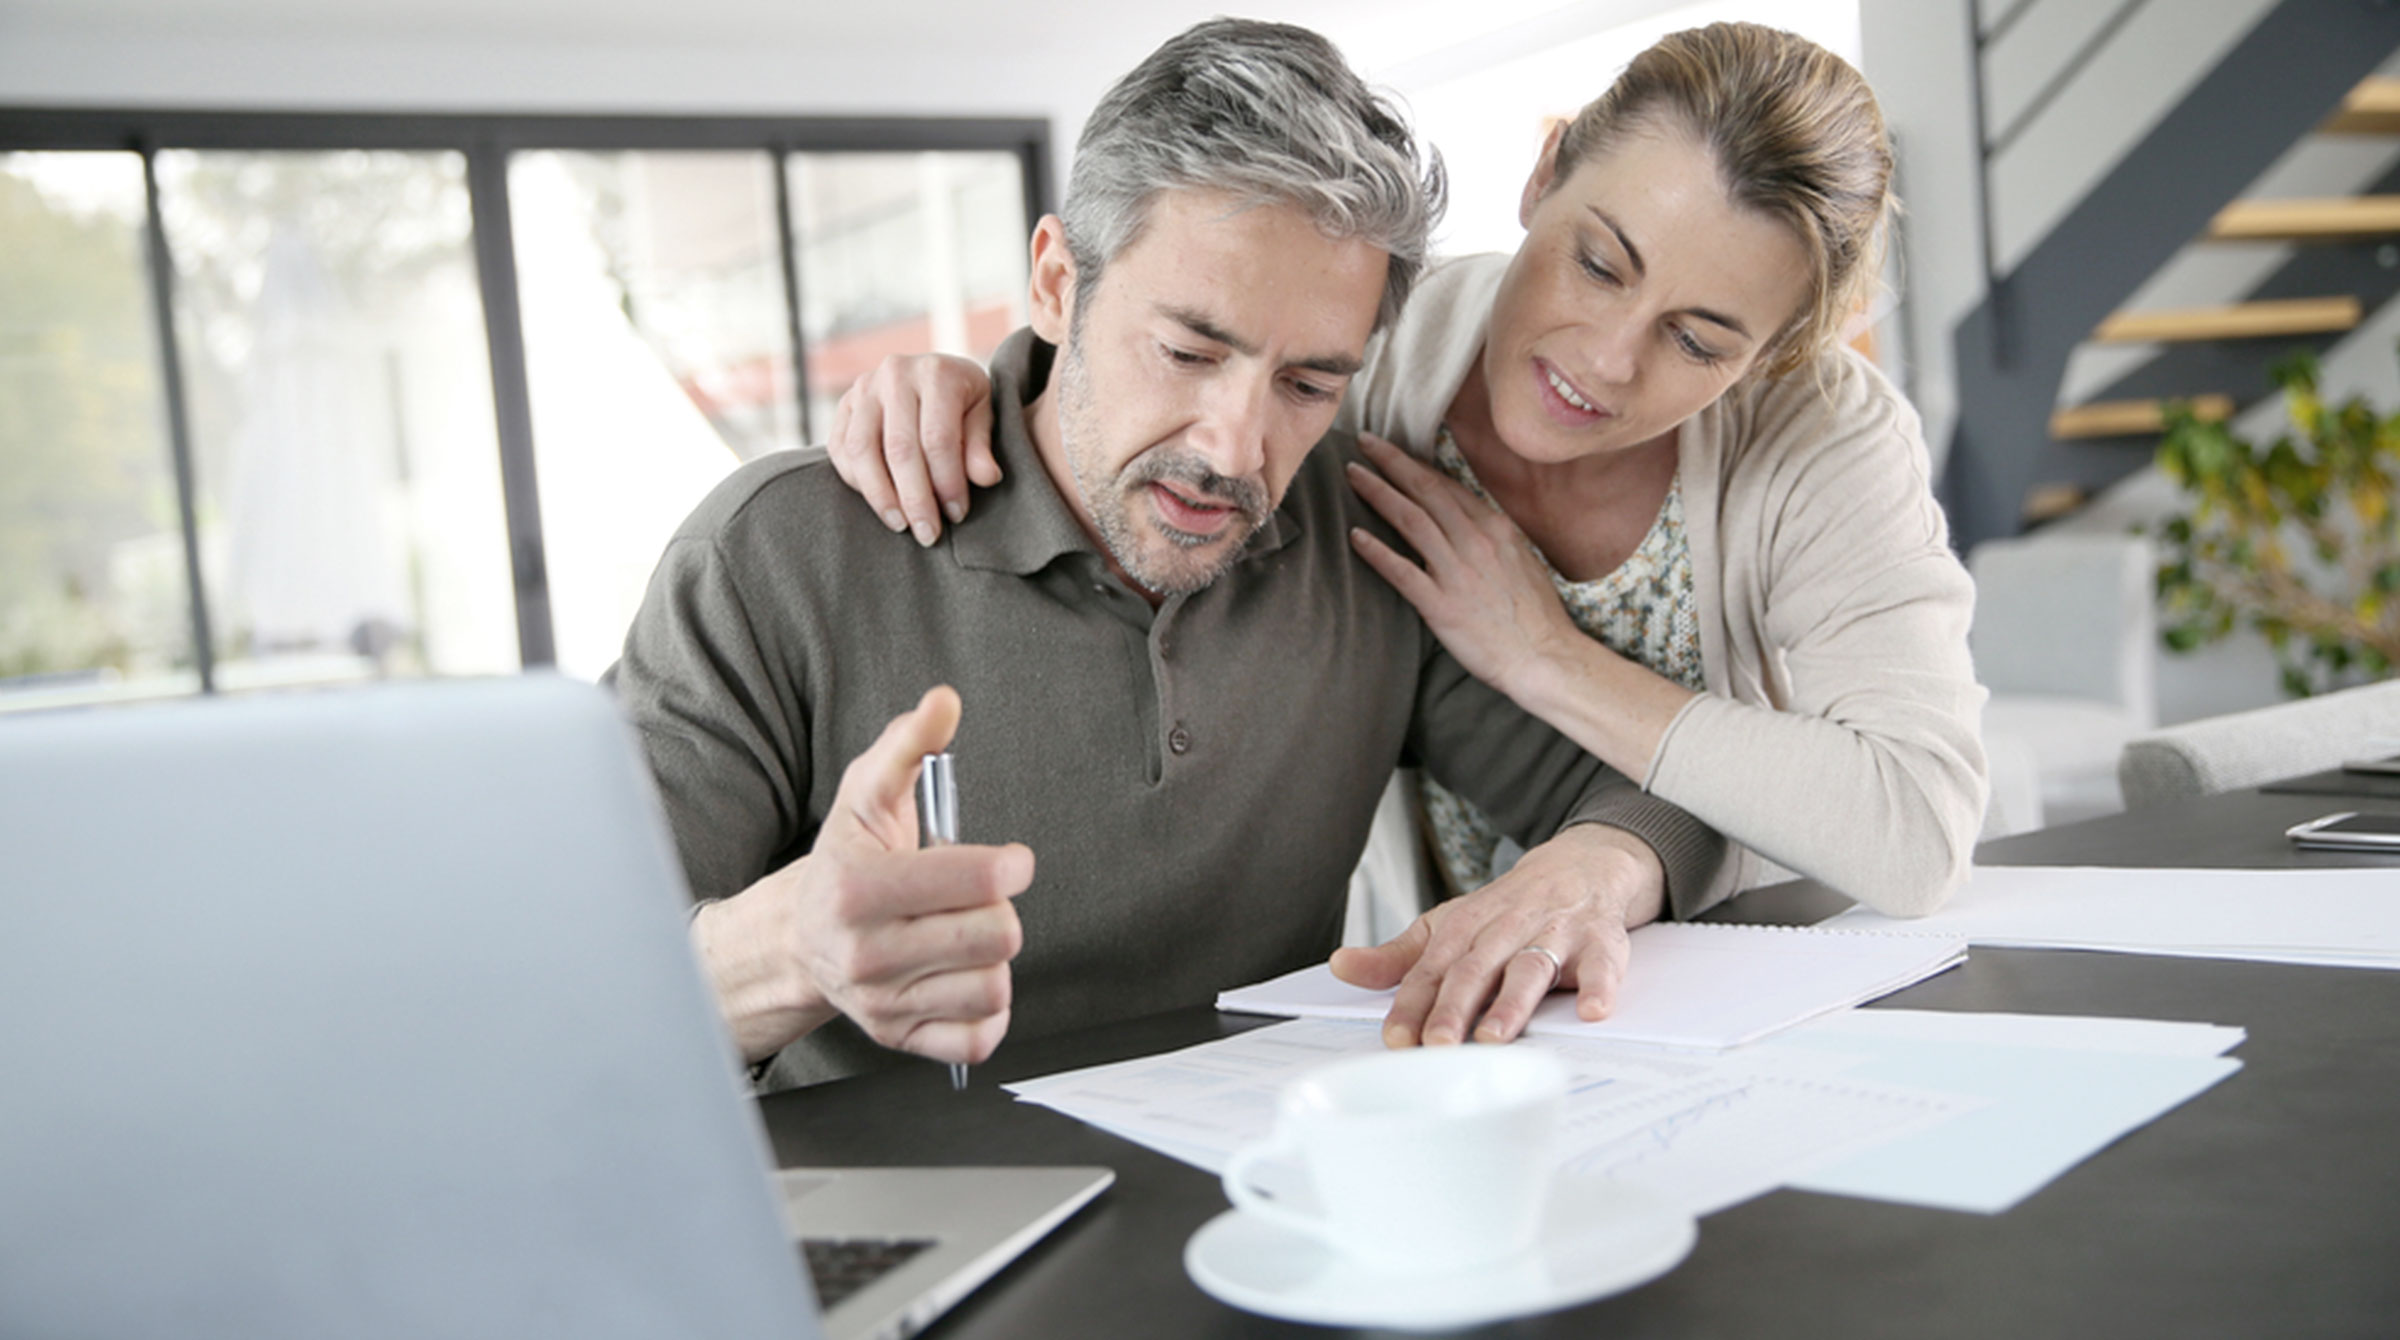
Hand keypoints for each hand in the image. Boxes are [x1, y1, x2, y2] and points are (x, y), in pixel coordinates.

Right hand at [694, 686, 1034, 1064]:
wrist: (798, 938)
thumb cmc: (845, 860)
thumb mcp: (869, 793)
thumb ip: (911, 745)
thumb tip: (944, 703)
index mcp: (858, 890)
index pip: (975, 882)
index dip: (1010, 866)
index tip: (1009, 862)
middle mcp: (866, 954)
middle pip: (996, 936)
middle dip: (997, 910)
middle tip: (973, 900)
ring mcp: (882, 1003)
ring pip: (994, 986)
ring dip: (993, 957)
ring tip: (962, 935)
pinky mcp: (899, 1037)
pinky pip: (979, 1039)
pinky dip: (987, 1010)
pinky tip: (964, 976)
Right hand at [827, 353, 998, 545]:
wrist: (932, 375)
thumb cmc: (963, 401)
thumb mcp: (983, 416)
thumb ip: (981, 447)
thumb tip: (986, 478)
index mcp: (936, 373)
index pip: (938, 438)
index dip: (947, 482)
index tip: (956, 514)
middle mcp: (895, 374)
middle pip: (899, 448)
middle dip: (915, 499)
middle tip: (928, 533)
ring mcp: (864, 388)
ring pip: (861, 451)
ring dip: (881, 496)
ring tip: (901, 524)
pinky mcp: (844, 406)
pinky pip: (841, 450)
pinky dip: (858, 482)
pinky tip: (882, 504)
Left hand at [1328, 824, 1663, 1045]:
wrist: (1581, 865)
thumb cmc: (1508, 910)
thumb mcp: (1449, 925)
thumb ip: (1399, 956)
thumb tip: (1341, 967)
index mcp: (1465, 927)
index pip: (1431, 969)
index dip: (1412, 1004)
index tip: (1396, 1039)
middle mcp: (1506, 928)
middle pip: (1475, 970)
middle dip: (1454, 1009)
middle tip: (1437, 1046)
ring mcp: (1555, 934)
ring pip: (1530, 969)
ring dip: (1511, 1003)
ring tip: (1494, 1036)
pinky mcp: (1600, 942)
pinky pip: (1603, 966)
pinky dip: (1599, 988)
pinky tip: (1592, 1013)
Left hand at [1344, 432, 1582, 696]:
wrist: (1543, 656)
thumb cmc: (1533, 614)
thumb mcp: (1520, 558)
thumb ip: (1490, 534)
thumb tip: (1464, 517)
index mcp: (1496, 528)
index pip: (1447, 486)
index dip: (1415, 464)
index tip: (1391, 450)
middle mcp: (1476, 542)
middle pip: (1426, 491)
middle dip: (1391, 462)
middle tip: (1363, 441)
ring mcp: (1458, 572)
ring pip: (1411, 521)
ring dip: (1379, 493)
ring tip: (1353, 475)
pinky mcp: (1442, 606)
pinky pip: (1403, 572)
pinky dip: (1377, 552)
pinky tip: (1354, 537)